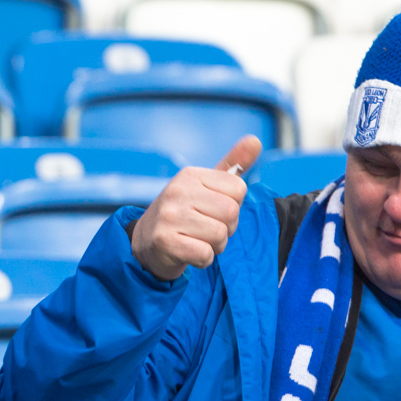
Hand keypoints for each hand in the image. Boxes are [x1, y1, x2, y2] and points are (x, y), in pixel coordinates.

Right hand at [130, 135, 261, 281]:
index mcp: (191, 175)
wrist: (145, 243)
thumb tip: (256, 140)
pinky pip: (204, 254)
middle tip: (206, 230)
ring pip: (219, 235)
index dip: (233, 206)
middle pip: (231, 212)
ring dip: (215, 246)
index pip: (238, 189)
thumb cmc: (184, 214)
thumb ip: (232, 165)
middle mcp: (178, 191)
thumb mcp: (206, 187)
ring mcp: (169, 216)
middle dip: (226, 228)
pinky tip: (189, 253)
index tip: (213, 211)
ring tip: (197, 241)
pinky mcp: (164, 241)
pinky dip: (203, 260)